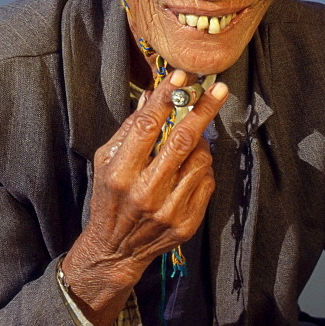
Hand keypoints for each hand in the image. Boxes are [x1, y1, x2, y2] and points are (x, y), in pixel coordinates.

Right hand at [61, 70, 227, 325]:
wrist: (115, 249)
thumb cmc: (109, 197)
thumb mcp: (105, 161)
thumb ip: (128, 129)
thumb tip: (151, 95)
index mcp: (120, 173)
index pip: (146, 126)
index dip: (166, 97)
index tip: (181, 76)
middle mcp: (145, 192)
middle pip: (182, 140)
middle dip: (203, 110)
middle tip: (219, 89)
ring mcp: (168, 211)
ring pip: (200, 160)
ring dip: (202, 141)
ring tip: (194, 138)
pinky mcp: (186, 224)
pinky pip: (207, 182)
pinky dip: (203, 168)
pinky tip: (190, 168)